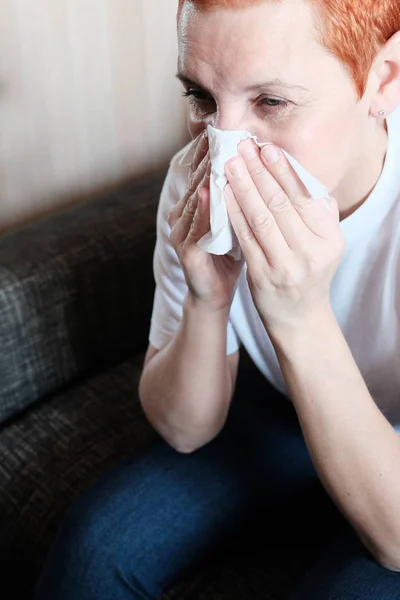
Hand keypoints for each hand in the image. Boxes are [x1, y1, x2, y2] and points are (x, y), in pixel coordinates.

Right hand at [168, 132, 243, 312]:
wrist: (215, 293)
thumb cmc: (230, 254)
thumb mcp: (238, 220)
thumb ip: (242, 196)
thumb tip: (265, 165)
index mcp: (197, 203)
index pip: (206, 168)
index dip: (216, 148)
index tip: (231, 126)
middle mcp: (184, 212)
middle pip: (198, 176)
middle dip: (211, 154)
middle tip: (224, 131)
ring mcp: (182, 230)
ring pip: (195, 196)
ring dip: (205, 174)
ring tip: (218, 153)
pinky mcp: (185, 250)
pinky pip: (194, 225)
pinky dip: (202, 208)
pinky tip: (207, 192)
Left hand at [225, 140, 345, 334]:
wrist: (298, 316)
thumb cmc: (309, 271)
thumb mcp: (326, 244)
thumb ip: (320, 213)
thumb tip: (305, 175)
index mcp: (329, 239)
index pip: (304, 197)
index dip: (283, 171)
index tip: (267, 149)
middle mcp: (310, 252)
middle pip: (281, 204)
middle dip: (259, 172)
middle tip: (243, 149)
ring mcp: (285, 266)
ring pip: (261, 218)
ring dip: (243, 188)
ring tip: (231, 165)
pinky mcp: (262, 276)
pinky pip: (246, 238)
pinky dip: (234, 213)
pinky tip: (224, 195)